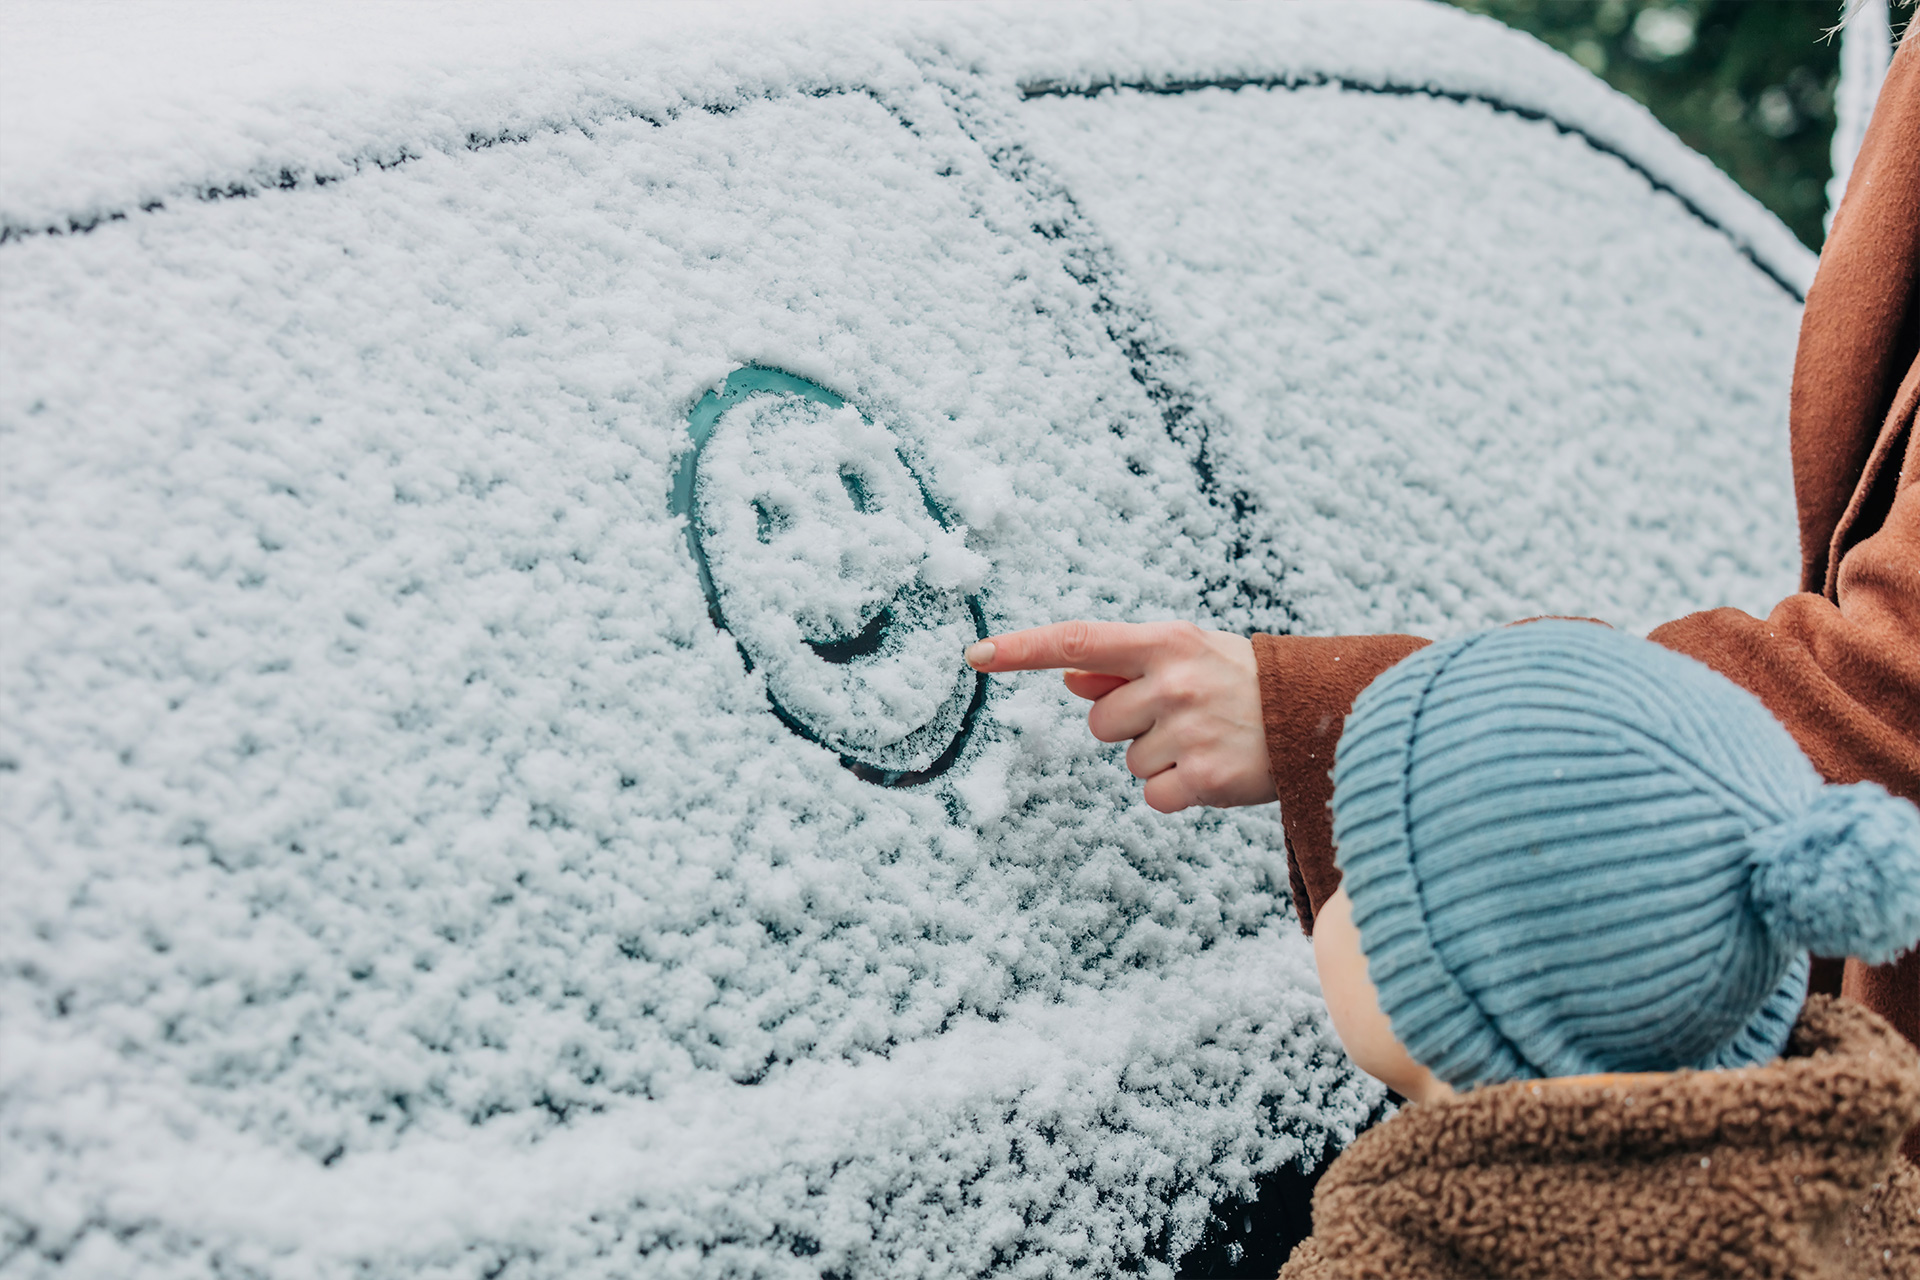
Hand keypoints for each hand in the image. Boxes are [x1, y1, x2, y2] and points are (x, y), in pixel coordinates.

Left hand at [965, 620, 1275, 812]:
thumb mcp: (1189, 654)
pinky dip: (1178, 791)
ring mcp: (1187, 730)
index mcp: (1165, 641)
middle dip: (1132, 725)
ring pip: (1129, 760)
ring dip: (1160, 759)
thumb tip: (1068, 675)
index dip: (1021, 648)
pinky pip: (1154, 795)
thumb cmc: (1244, 681)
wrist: (1322, 715)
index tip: (975, 655)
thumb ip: (1126, 664)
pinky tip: (1213, 770)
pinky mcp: (1203, 778)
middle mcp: (1172, 681)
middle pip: (1101, 721)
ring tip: (1208, 740)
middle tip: (1186, 717)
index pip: (1076, 640)